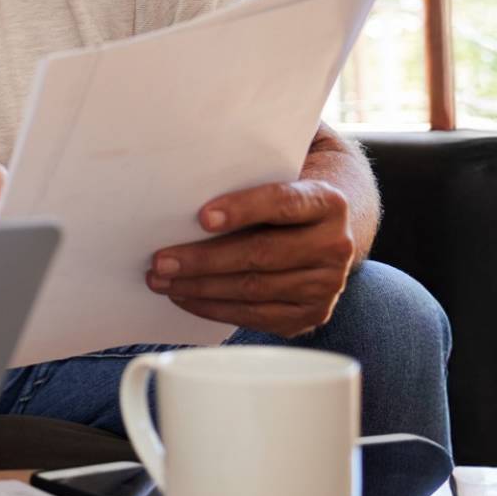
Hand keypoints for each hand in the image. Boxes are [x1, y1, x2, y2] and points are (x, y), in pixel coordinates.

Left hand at [146, 180, 355, 337]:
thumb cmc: (282, 201)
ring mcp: (326, 285)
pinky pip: (255, 315)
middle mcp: (335, 245)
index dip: (243, 209)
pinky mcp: (311, 314)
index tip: (202, 217)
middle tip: (161, 260)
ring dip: (200, 287)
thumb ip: (244, 181)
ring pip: (254, 288)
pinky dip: (214, 307)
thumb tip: (182, 191)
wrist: (322, 231)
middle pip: (262, 253)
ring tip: (162, 280)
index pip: (283, 203)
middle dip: (204, 259)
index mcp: (328, 202)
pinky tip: (185, 297)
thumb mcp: (275, 180)